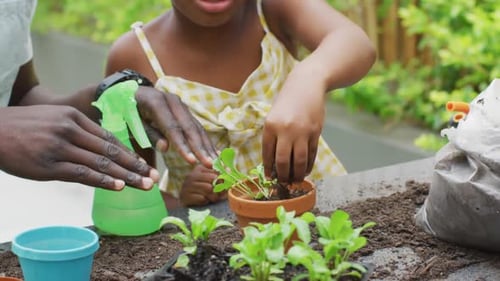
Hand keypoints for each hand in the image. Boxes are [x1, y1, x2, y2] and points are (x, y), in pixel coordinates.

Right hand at [0, 105, 158, 190]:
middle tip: (154, 177)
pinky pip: (82, 173)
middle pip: (111, 150)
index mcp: (73, 118)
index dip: (129, 151)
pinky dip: (103, 180)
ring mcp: (60, 147)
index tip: (144, 163)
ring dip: (126, 176)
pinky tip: (118, 186)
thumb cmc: (24, 128)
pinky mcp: (49, 165)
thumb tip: (101, 149)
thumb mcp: (53, 121)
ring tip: (144, 185)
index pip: (109, 137)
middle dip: (135, 165)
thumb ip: (77, 132)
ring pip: (101, 162)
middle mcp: (70, 130)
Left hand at [135, 86, 217, 167]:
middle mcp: (173, 101)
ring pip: (196, 127)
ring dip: (207, 145)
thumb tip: (165, 148)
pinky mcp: (185, 111)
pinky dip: (205, 141)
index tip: (191, 161)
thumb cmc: (128, 110)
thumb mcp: (132, 122)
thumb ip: (149, 134)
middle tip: (210, 164)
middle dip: (200, 147)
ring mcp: (181, 105)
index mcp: (156, 102)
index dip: (183, 145)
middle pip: (189, 127)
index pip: (172, 127)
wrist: (130, 92)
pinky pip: (197, 127)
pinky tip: (214, 152)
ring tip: (215, 161)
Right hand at [179, 165, 225, 205]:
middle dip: (217, 189)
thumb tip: (229, 170)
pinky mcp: (185, 196)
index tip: (221, 187)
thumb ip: (219, 176)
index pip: (216, 173)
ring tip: (210, 198)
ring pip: (208, 189)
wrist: (187, 203)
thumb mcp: (210, 181)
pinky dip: (205, 202)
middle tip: (217, 195)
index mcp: (199, 169)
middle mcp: (191, 175)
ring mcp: (186, 185)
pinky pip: (202, 198)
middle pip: (213, 180)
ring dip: (212, 197)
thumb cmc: (202, 191)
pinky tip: (202, 201)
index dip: (221, 182)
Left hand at [262, 70, 325, 182]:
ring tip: (295, 179)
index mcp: (270, 126)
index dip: (269, 169)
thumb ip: (273, 136)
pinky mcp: (315, 132)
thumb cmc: (287, 102)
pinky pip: (311, 154)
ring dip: (297, 174)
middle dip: (283, 176)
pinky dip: (308, 165)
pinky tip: (305, 169)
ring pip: (299, 161)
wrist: (307, 85)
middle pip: (283, 162)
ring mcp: (302, 132)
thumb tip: (273, 163)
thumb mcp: (273, 116)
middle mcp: (285, 130)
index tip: (270, 178)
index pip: (267, 155)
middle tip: (284, 183)